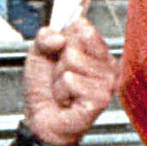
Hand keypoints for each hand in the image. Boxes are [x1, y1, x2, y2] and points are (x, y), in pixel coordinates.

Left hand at [19, 16, 115, 145]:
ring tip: (63, 89)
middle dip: (59, 60)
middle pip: (77, 42)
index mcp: (97, 51)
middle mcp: (107, 65)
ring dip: (59, 78)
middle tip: (61, 77)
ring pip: (73, 61)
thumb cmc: (45, 89)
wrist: (41, 119)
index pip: (83, 26)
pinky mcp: (100, 99)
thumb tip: (58, 36)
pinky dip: (61, 91)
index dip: (64, 38)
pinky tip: (67, 100)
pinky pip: (71, 80)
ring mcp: (106, 83)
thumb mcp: (39, 54)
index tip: (60, 54)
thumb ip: (45, 37)